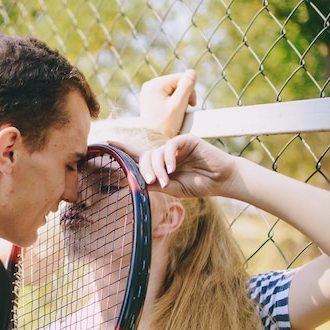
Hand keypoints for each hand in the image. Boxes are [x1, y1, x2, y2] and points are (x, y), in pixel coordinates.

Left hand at [112, 134, 235, 197]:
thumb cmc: (199, 185)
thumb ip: (156, 185)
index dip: (123, 147)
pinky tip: (172, 169)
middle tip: (153, 182)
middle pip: (145, 157)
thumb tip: (137, 183)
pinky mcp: (186, 140)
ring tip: (166, 180)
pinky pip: (170, 146)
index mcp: (160, 163)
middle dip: (146, 170)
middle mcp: (165, 152)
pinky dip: (168, 158)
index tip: (108, 141)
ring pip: (156, 153)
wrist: (221, 180)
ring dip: (157, 168)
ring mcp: (175, 146)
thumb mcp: (173, 188)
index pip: (138, 154)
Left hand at [139, 69, 196, 137]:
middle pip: (177, 83)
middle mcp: (149, 85)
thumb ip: (187, 86)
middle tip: (182, 110)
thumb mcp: (179, 105)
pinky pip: (167, 96)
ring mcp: (149, 92)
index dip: (190, 90)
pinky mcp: (151, 99)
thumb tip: (192, 72)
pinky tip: (171, 112)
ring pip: (173, 90)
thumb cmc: (165, 125)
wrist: (152, 141)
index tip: (191, 105)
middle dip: (184, 96)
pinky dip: (173, 103)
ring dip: (179, 100)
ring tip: (176, 113)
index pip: (181, 77)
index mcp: (154, 84)